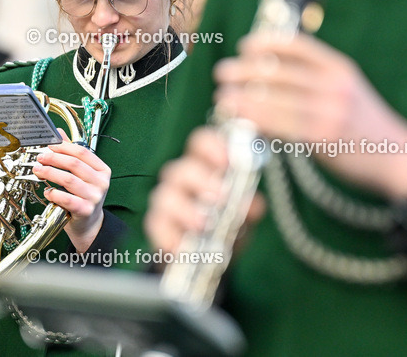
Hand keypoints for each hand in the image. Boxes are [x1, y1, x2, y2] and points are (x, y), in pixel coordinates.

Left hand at [33, 132, 110, 252]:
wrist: (88, 223)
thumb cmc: (83, 196)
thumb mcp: (81, 174)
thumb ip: (71, 153)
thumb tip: (59, 133)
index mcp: (102, 170)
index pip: (82, 152)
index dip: (63, 146)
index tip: (49, 146)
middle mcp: (101, 183)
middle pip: (74, 164)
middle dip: (53, 158)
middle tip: (40, 158)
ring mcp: (94, 197)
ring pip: (68, 179)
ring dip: (49, 173)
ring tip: (38, 171)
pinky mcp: (85, 210)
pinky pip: (65, 198)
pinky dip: (53, 193)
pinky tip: (47, 192)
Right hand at [145, 128, 265, 261]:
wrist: (209, 261)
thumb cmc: (226, 226)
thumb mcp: (244, 216)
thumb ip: (249, 207)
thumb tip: (252, 204)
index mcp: (205, 167)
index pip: (201, 144)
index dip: (210, 146)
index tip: (226, 160)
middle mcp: (182, 181)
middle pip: (180, 169)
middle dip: (199, 180)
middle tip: (221, 196)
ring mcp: (167, 203)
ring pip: (164, 195)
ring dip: (184, 209)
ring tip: (203, 224)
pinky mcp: (159, 228)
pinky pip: (155, 225)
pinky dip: (167, 235)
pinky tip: (180, 246)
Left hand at [213, 32, 406, 200]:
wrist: (396, 158)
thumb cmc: (363, 124)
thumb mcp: (347, 88)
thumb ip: (315, 76)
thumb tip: (269, 67)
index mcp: (340, 68)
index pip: (297, 45)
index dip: (266, 43)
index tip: (245, 46)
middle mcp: (335, 85)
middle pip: (279, 71)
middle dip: (244, 70)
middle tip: (222, 73)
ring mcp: (329, 111)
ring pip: (274, 100)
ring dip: (243, 98)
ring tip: (223, 98)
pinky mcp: (322, 138)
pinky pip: (281, 126)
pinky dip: (258, 121)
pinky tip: (243, 121)